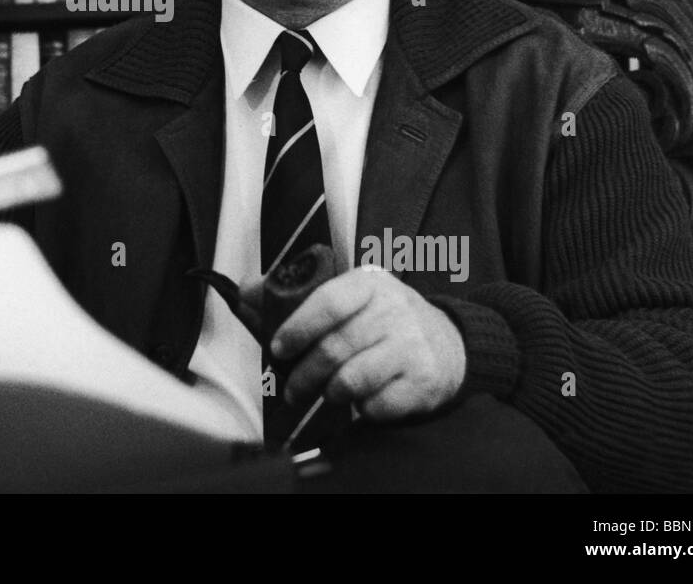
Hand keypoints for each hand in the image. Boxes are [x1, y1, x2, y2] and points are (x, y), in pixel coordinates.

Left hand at [271, 267, 465, 420]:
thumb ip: (295, 294)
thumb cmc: (385, 318)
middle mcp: (394, 310)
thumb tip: (242, 291)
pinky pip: (379, 404)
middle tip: (292, 389)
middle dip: (304, 374)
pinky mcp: (424, 380)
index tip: (278, 348)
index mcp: (369, 283)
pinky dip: (363, 409)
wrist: (450, 342)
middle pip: (335, 347)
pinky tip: (362, 402)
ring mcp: (411, 345)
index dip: (298, 327)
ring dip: (330, 393)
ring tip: (325, 394)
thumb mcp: (348, 293)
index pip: (328, 302)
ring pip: (354, 378)